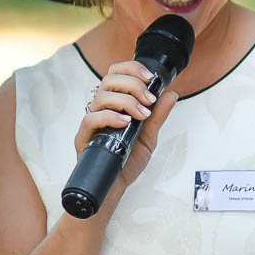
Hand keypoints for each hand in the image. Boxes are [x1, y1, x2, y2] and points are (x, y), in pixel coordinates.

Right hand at [74, 60, 180, 186]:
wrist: (116, 186)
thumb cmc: (128, 160)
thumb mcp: (149, 136)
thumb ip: (158, 115)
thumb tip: (171, 94)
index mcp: (115, 103)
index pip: (116, 73)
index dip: (132, 68)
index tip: (150, 77)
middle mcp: (101, 109)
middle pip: (109, 79)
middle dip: (133, 84)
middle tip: (149, 99)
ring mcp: (91, 122)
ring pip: (101, 96)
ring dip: (126, 101)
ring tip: (141, 115)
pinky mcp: (83, 137)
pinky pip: (91, 118)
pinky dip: (110, 117)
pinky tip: (125, 123)